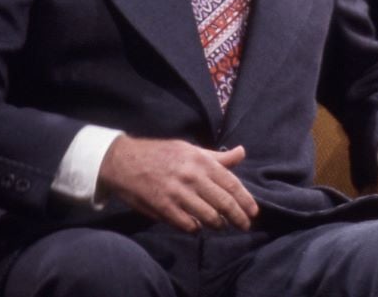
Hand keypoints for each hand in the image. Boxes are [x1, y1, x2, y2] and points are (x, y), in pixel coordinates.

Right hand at [98, 135, 258, 233]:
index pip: (232, 184)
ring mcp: (177, 193)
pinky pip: (186, 224)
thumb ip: (217, 157)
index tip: (253, 212)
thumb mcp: (190, 149)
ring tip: (221, 226)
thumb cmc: (161, 154)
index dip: (245, 200)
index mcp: (202, 161)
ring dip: (217, 224)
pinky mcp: (162, 207)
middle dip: (238, 217)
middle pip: (224, 203)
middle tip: (245, 226)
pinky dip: (195, 228)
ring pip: (208, 216)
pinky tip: (197, 228)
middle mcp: (193, 177)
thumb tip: (242, 152)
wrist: (123, 160)